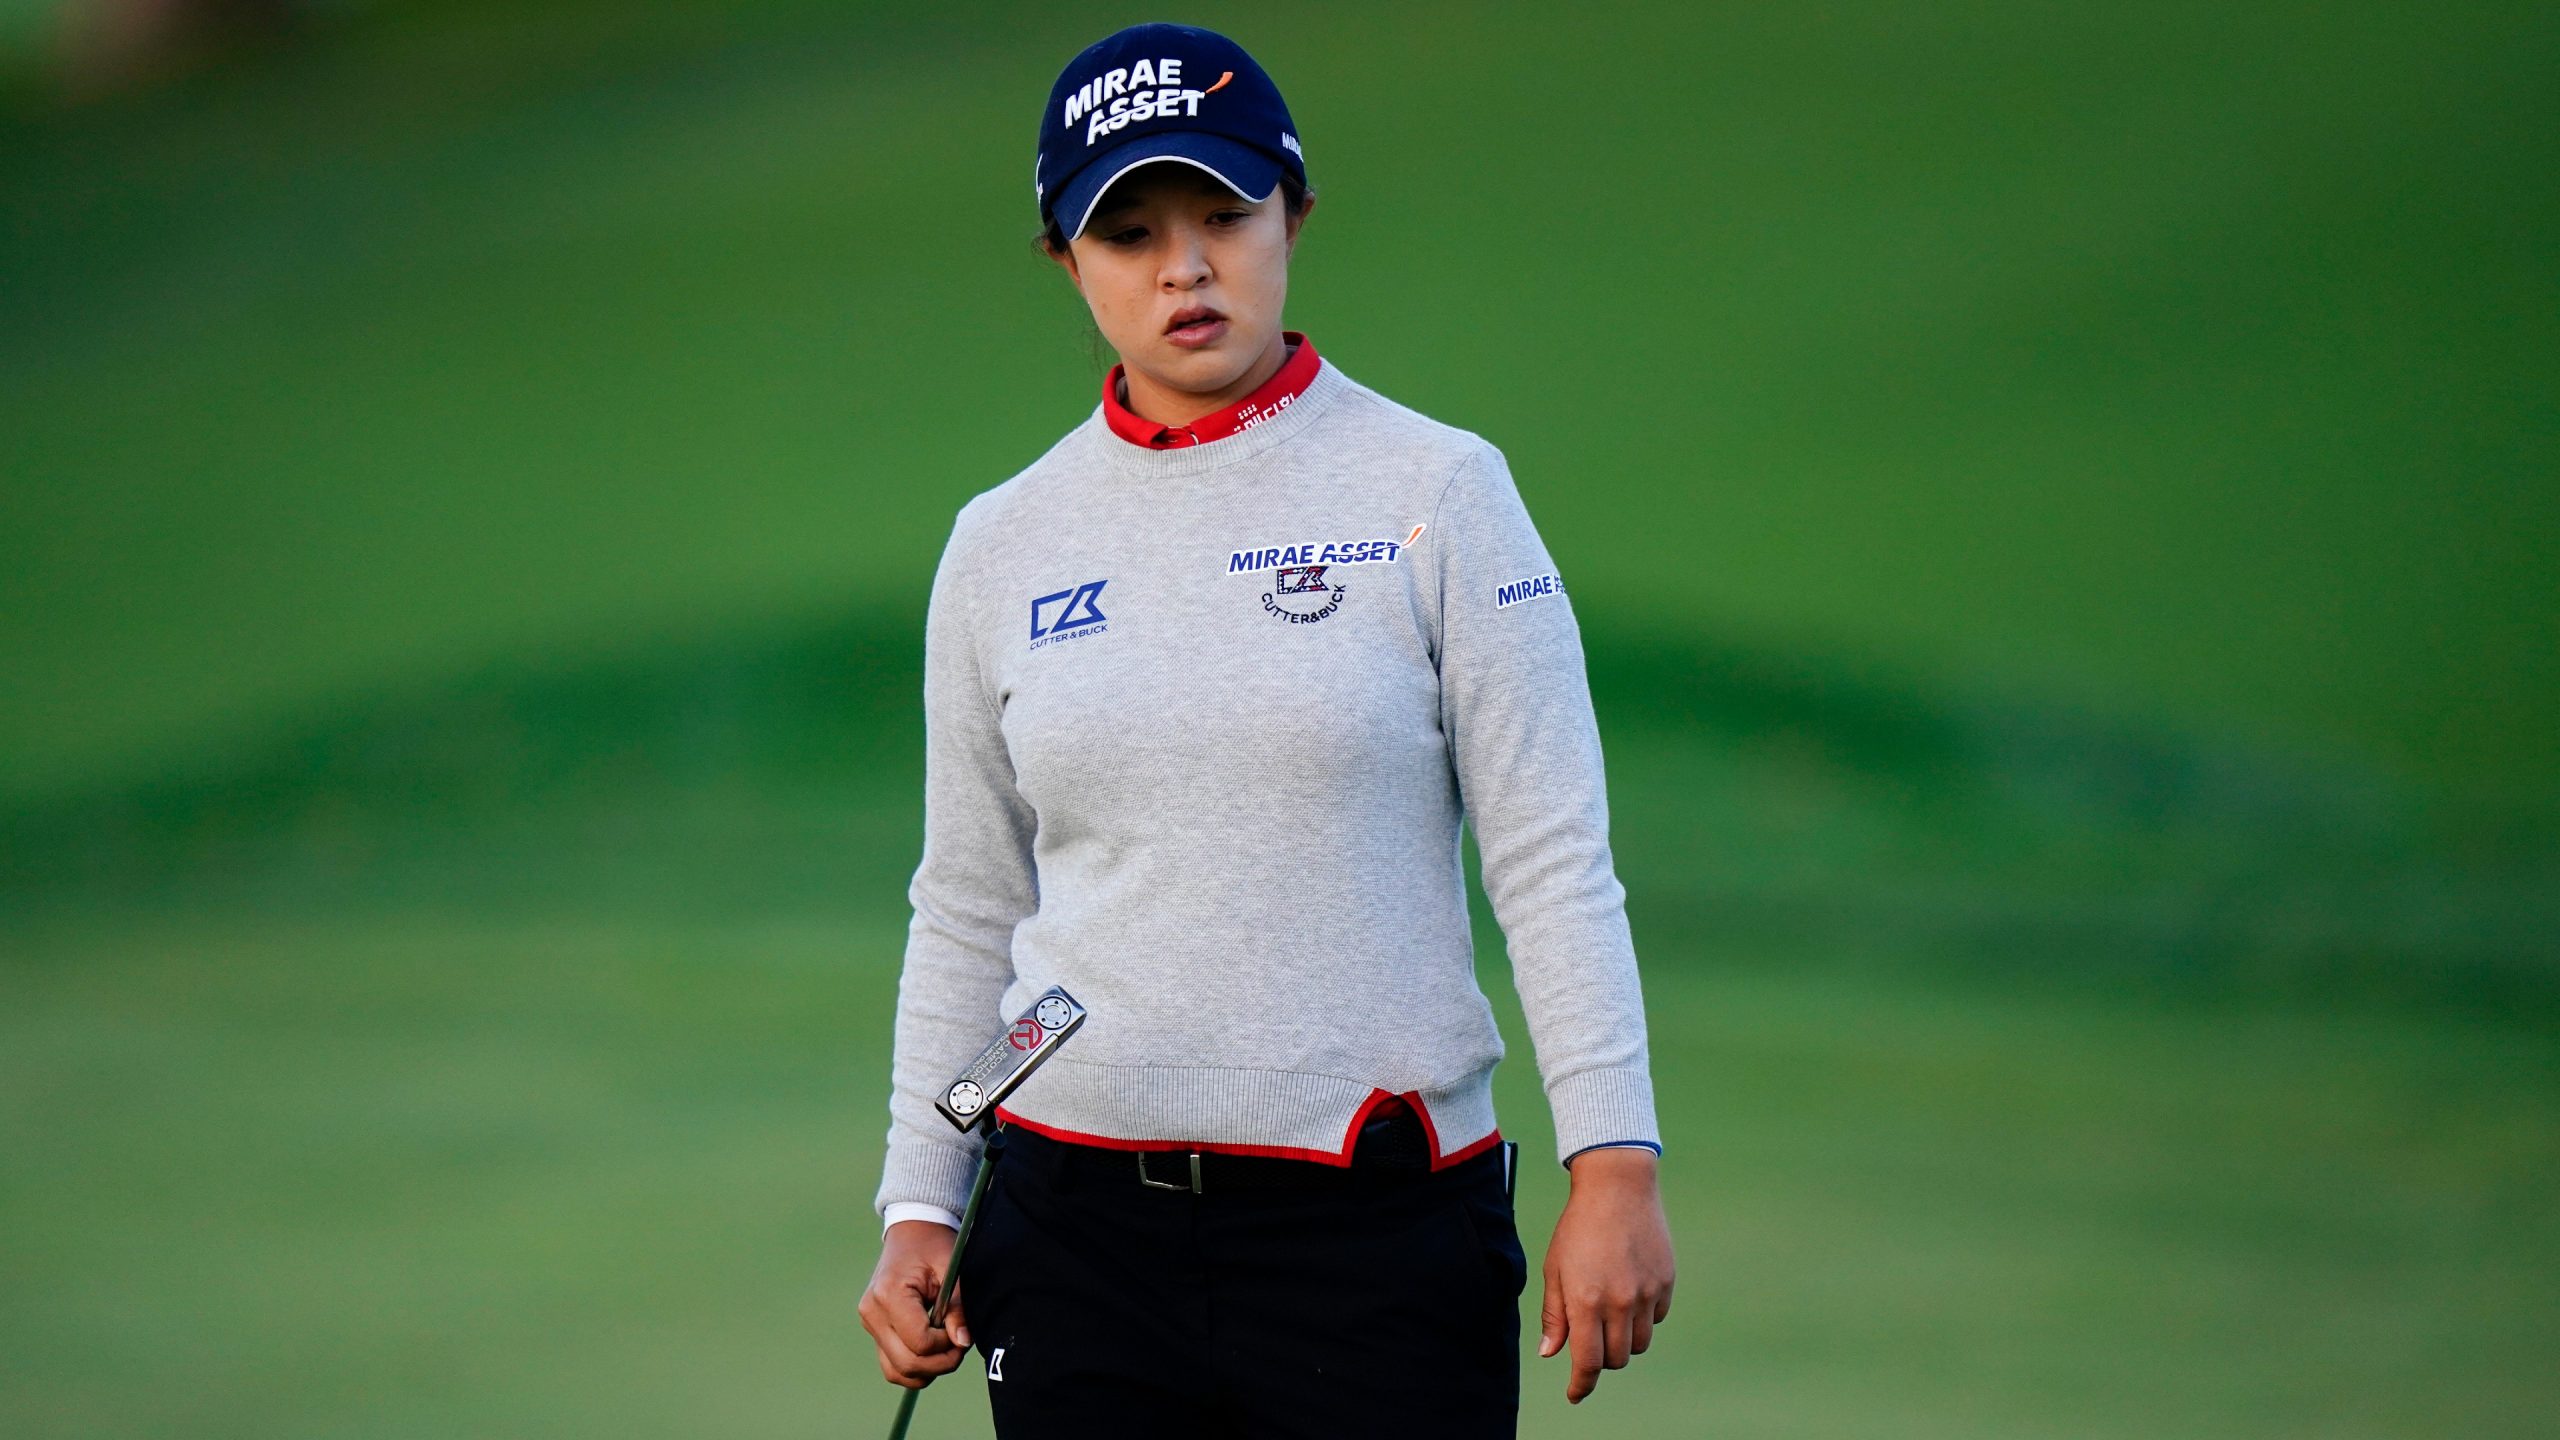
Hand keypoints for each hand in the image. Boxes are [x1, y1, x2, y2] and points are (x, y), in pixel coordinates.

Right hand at [859, 1219, 971, 1388]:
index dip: (946, 1345)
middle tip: (959, 1346)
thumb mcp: (952, 1270)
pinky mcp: (873, 1329)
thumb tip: (962, 1342)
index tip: (960, 1330)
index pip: (920, 1343)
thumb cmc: (934, 1246)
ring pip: (895, 1371)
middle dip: (940, 1363)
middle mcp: (872, 1312)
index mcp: (889, 1294)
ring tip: (945, 1349)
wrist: (911, 1231)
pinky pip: (890, 1364)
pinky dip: (913, 1367)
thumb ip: (958, 1308)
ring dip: (926, 1371)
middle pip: (906, 1363)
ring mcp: (869, 1323)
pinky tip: (931, 1351)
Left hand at [1537, 1147, 1673, 1402]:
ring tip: (1610, 1313)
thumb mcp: (1555, 1268)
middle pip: (1616, 1359)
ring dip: (1623, 1340)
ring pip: (1638, 1343)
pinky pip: (1657, 1319)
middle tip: (1590, 1340)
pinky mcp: (1666, 1283)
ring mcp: (1646, 1293)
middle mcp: (1619, 1301)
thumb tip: (1551, 1353)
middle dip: (1601, 1358)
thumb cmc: (1578, 1227)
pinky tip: (1630, 1292)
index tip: (1575, 1393)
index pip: (1588, 1361)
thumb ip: (1554, 1314)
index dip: (1581, 1384)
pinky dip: (1643, 1318)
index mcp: (1586, 1299)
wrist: (1618, 1187)